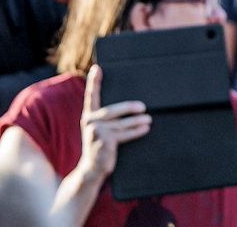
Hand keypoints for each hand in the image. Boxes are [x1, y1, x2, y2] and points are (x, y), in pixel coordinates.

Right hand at [76, 65, 150, 187]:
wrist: (91, 169)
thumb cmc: (99, 147)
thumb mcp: (98, 131)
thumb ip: (105, 119)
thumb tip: (127, 108)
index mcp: (88, 115)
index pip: (90, 95)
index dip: (93, 81)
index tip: (97, 68)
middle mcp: (90, 121)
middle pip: (111, 110)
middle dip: (127, 107)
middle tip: (142, 106)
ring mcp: (96, 132)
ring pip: (120, 124)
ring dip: (136, 120)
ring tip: (148, 118)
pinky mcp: (104, 142)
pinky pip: (123, 135)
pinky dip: (136, 131)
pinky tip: (145, 128)